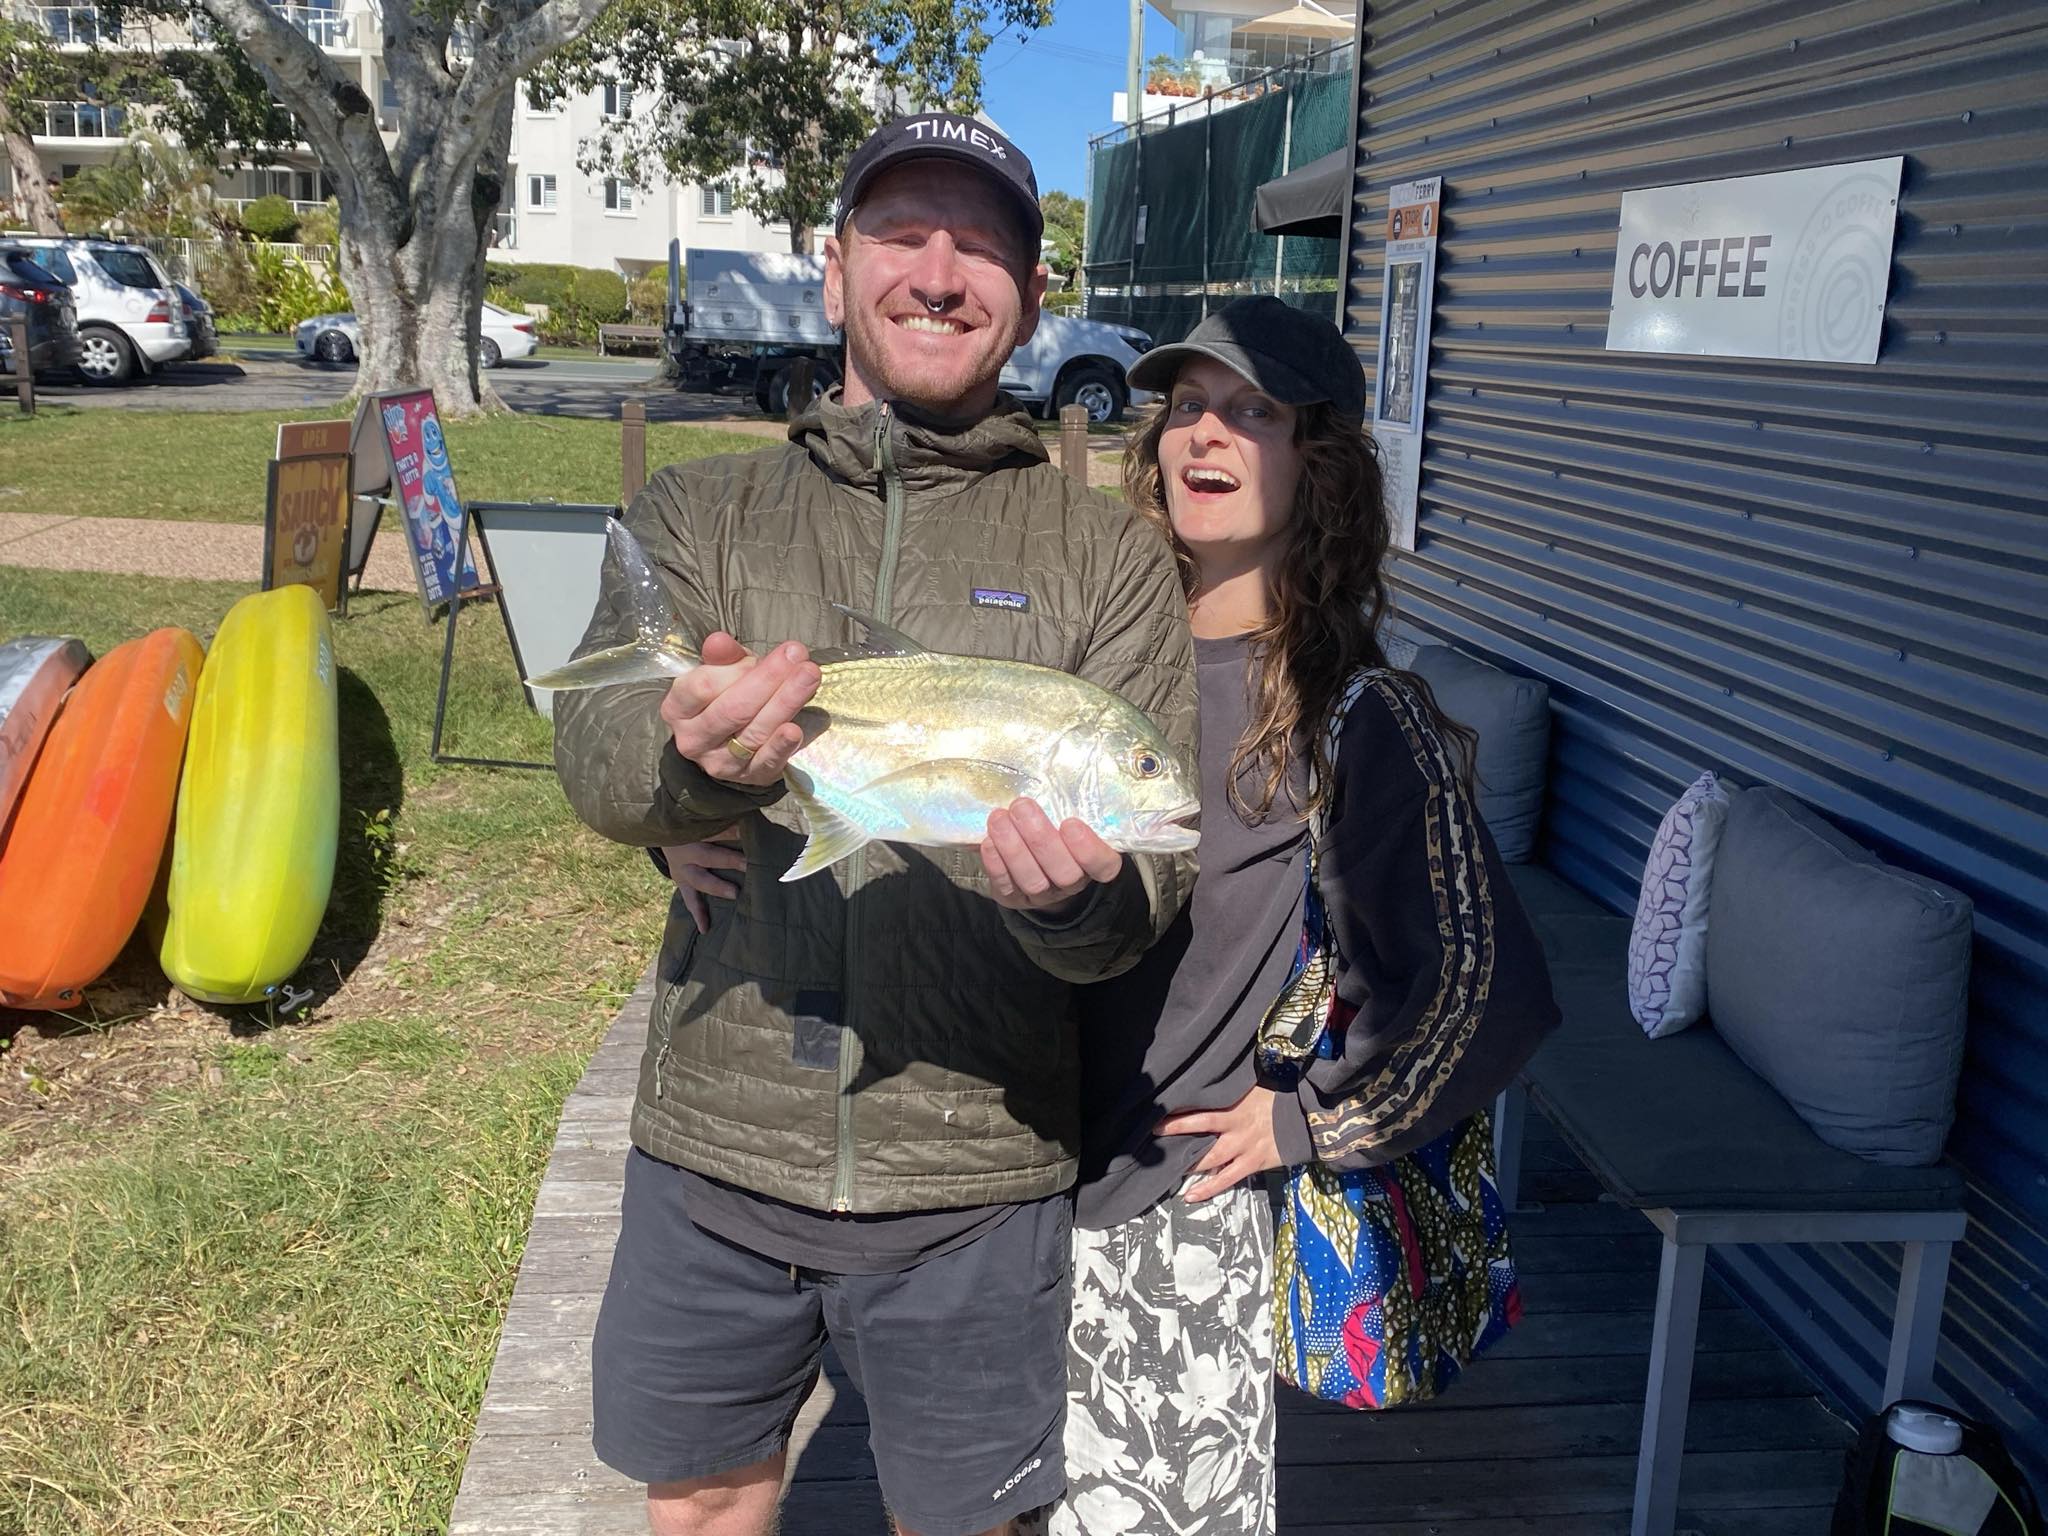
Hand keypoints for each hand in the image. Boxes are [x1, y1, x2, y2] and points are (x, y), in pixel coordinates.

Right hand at [660, 633, 818, 786]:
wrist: (730, 744)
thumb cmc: (725, 697)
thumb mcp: (720, 672)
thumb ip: (722, 657)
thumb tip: (719, 641)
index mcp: (678, 708)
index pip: (702, 687)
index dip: (735, 669)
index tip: (767, 653)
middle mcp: (693, 739)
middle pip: (732, 710)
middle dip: (767, 680)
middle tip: (797, 656)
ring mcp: (720, 762)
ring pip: (753, 733)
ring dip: (784, 703)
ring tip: (809, 677)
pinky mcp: (749, 776)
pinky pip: (766, 761)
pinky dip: (781, 746)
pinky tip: (795, 730)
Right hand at [661, 826, 744, 932]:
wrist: (663, 831)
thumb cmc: (695, 822)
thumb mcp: (705, 818)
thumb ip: (726, 819)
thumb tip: (753, 819)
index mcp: (695, 830)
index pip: (716, 829)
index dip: (733, 831)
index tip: (751, 834)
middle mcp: (687, 849)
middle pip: (709, 855)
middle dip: (729, 860)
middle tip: (747, 865)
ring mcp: (682, 868)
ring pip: (700, 879)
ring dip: (717, 886)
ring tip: (734, 893)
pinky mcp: (681, 881)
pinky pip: (690, 899)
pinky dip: (698, 913)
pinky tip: (705, 928)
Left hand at [979, 798, 1122, 912]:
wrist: (1033, 862)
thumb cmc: (1056, 829)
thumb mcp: (1070, 814)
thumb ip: (1068, 802)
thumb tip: (1055, 766)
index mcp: (1093, 862)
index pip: (1104, 865)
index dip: (1089, 849)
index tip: (1070, 823)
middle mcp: (1071, 882)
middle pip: (1065, 872)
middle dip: (1041, 839)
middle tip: (1022, 806)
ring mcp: (1043, 893)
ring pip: (1033, 879)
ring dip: (1014, 848)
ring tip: (999, 818)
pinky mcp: (1014, 896)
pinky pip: (1006, 885)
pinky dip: (996, 864)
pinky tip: (988, 841)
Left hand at [1159, 1086, 1284, 1202]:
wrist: (1304, 1120)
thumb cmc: (1276, 1100)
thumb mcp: (1252, 1089)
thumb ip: (1231, 1091)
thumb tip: (1209, 1080)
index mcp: (1234, 1108)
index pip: (1201, 1110)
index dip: (1180, 1114)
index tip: (1157, 1115)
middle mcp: (1236, 1129)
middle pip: (1201, 1130)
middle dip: (1176, 1133)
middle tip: (1152, 1137)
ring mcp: (1243, 1148)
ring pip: (1211, 1159)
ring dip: (1188, 1164)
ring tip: (1167, 1167)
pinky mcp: (1252, 1164)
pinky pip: (1227, 1180)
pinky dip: (1208, 1189)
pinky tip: (1190, 1195)